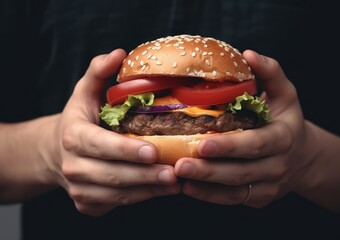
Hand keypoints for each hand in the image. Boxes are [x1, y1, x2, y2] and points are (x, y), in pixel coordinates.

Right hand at [47, 49, 179, 215]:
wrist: (56, 151)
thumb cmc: (80, 118)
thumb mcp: (85, 92)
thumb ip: (99, 72)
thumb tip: (119, 54)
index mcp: (73, 137)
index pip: (102, 146)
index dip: (127, 150)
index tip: (153, 151)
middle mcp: (73, 166)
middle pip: (114, 175)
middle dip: (146, 175)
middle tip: (175, 171)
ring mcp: (79, 189)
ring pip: (119, 194)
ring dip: (149, 190)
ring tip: (175, 181)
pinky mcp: (87, 204)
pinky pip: (118, 204)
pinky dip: (141, 198)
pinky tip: (160, 189)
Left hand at [174, 50, 314, 207]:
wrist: (304, 157)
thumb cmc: (287, 120)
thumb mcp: (286, 94)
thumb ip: (270, 73)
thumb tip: (248, 54)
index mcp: (283, 138)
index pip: (255, 144)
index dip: (229, 146)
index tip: (202, 143)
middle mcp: (276, 166)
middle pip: (240, 172)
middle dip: (209, 170)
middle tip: (180, 164)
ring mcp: (268, 186)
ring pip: (234, 190)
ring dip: (204, 185)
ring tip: (177, 176)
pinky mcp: (258, 198)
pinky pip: (232, 199)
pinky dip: (209, 196)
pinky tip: (187, 187)